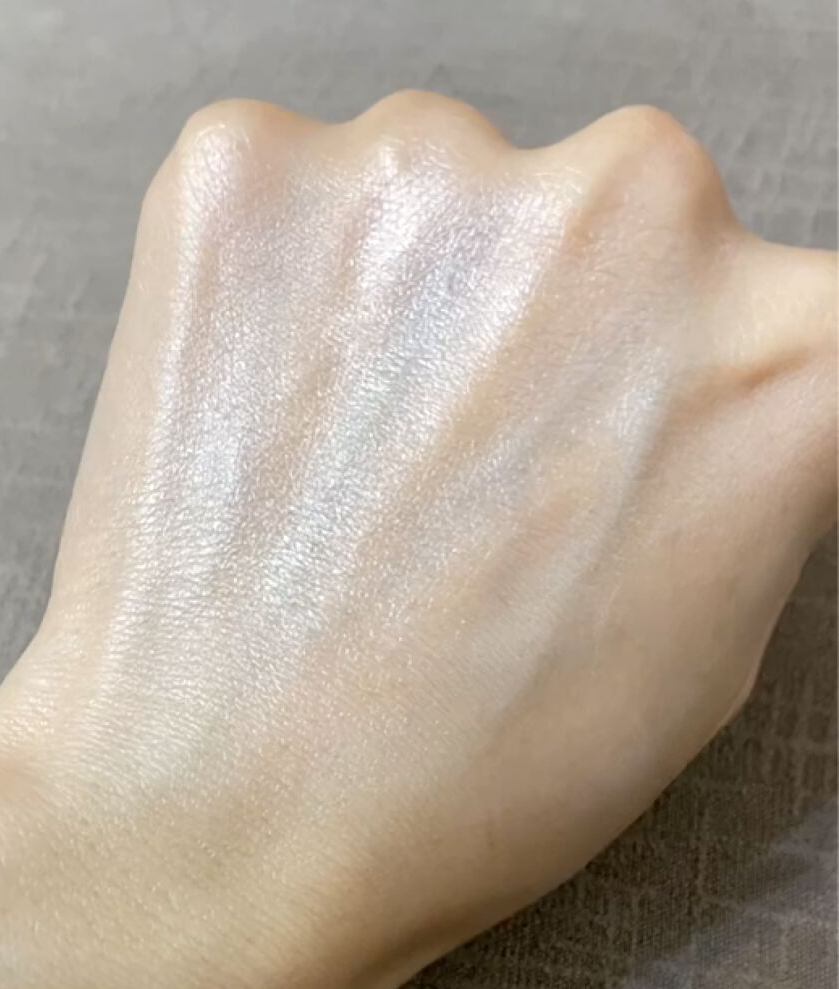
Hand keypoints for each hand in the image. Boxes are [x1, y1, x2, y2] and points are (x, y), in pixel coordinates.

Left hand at [0, 92, 834, 988]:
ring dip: (414, 300)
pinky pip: (289, 195)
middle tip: (470, 476)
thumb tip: (715, 389)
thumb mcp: (705, 652)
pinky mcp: (244, 168)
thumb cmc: (462, 785)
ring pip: (450, 199)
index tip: (618, 446)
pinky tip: (254, 430)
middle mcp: (636, 203)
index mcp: (784, 342)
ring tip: (347, 474)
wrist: (207, 823)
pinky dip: (272, 290)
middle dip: (561, 325)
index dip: (686, 389)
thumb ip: (746, 466)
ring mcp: (430, 166)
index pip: (776, 305)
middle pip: (623, 220)